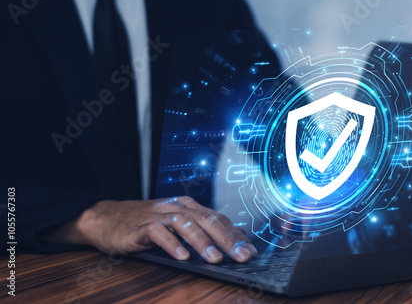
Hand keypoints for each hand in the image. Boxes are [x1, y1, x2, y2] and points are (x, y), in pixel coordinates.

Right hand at [48, 196, 257, 262]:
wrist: (107, 218)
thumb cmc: (145, 223)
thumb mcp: (177, 225)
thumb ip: (203, 229)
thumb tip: (235, 237)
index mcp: (188, 207)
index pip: (218, 219)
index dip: (236, 235)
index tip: (251, 251)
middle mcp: (176, 208)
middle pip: (207, 219)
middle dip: (227, 238)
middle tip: (241, 256)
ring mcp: (158, 215)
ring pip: (185, 224)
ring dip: (202, 242)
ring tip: (215, 259)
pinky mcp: (140, 227)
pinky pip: (158, 233)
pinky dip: (171, 244)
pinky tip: (182, 257)